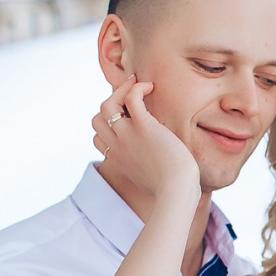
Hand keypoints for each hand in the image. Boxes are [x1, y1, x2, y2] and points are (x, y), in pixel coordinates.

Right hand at [91, 76, 199, 208]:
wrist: (177, 191)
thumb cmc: (173, 189)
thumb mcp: (150, 181)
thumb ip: (146, 171)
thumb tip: (157, 169)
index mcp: (118, 159)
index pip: (98, 137)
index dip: (108, 125)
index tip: (125, 119)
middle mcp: (117, 146)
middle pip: (98, 119)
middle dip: (111, 106)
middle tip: (130, 97)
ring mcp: (127, 136)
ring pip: (108, 105)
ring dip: (121, 90)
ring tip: (138, 84)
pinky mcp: (144, 127)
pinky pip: (132, 98)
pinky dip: (138, 87)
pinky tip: (151, 87)